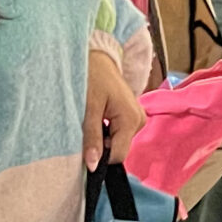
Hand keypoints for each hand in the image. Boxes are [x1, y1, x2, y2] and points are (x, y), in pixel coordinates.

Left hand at [82, 46, 144, 170]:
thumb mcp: (88, 109)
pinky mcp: (131, 115)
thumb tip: (93, 166)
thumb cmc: (92, 76)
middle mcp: (139, 121)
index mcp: (131, 119)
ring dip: (102, 137)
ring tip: (91, 119)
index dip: (99, 158)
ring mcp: (137, 118)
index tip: (82, 150)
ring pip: (117, 141)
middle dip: (100, 145)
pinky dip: (106, 130)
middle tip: (85, 127)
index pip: (117, 155)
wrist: (98, 55)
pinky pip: (118, 132)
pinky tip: (97, 117)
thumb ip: (92, 138)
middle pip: (118, 148)